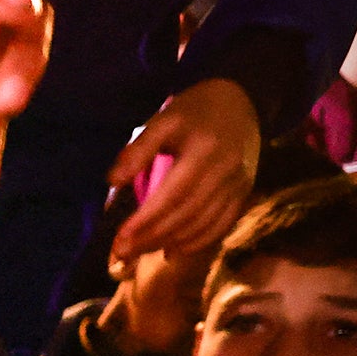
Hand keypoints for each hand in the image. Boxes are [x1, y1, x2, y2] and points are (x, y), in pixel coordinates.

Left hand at [108, 79, 260, 261]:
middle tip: (122, 253)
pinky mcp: (244, 193)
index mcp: (203, 152)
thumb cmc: (194, 111)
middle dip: (152, 237)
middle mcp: (224, 172)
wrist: (242, 102)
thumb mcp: (163, 120)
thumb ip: (138, 150)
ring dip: (171, 243)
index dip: (145, 221)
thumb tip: (112, 181)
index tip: (119, 240)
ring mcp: (238, 185)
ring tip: (141, 253)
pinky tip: (173, 252)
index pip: (171, 195)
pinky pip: (222, 225)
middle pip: (187, 215)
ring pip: (204, 224)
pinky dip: (197, 242)